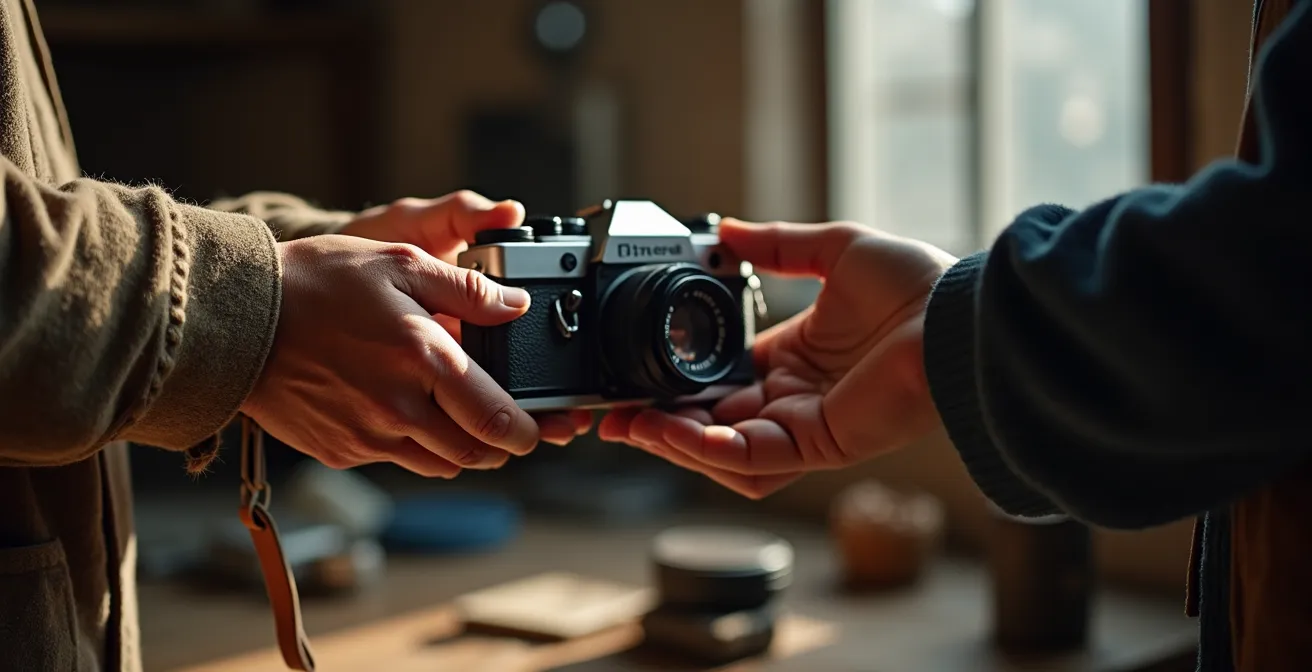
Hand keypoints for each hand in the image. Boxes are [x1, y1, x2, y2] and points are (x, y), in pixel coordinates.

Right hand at [340, 190, 591, 443]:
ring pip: (439, 464)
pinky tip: (403, 413)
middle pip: (475, 454)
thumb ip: (467, 290)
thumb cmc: (316, 282)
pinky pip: (395, 460)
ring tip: (459, 419)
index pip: (495, 419)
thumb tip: (516, 306)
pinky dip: (412, 445)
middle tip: (507, 427)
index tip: (535, 428)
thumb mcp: (400, 262)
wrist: (234, 318)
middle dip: (500, 445)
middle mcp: (399, 409)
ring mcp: (367, 436)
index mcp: (423, 360)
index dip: (527, 432)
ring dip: (460, 449)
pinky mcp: (340, 451)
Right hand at [598, 218, 955, 497]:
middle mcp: (795, 398)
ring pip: (723, 451)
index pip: (719, 383)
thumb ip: (775, 246)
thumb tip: (725, 230)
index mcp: (794, 358)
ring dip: (674, 443)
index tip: (633, 378)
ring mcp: (806, 426)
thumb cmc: (918, 285)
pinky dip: (710, 450)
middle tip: (612, 413)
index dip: (674, 385)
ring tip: (632, 425)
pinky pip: (754, 458)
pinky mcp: (821, 443)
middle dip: (658, 423)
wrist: (960, 313)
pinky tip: (673, 431)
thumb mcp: (833, 248)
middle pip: (711, 423)